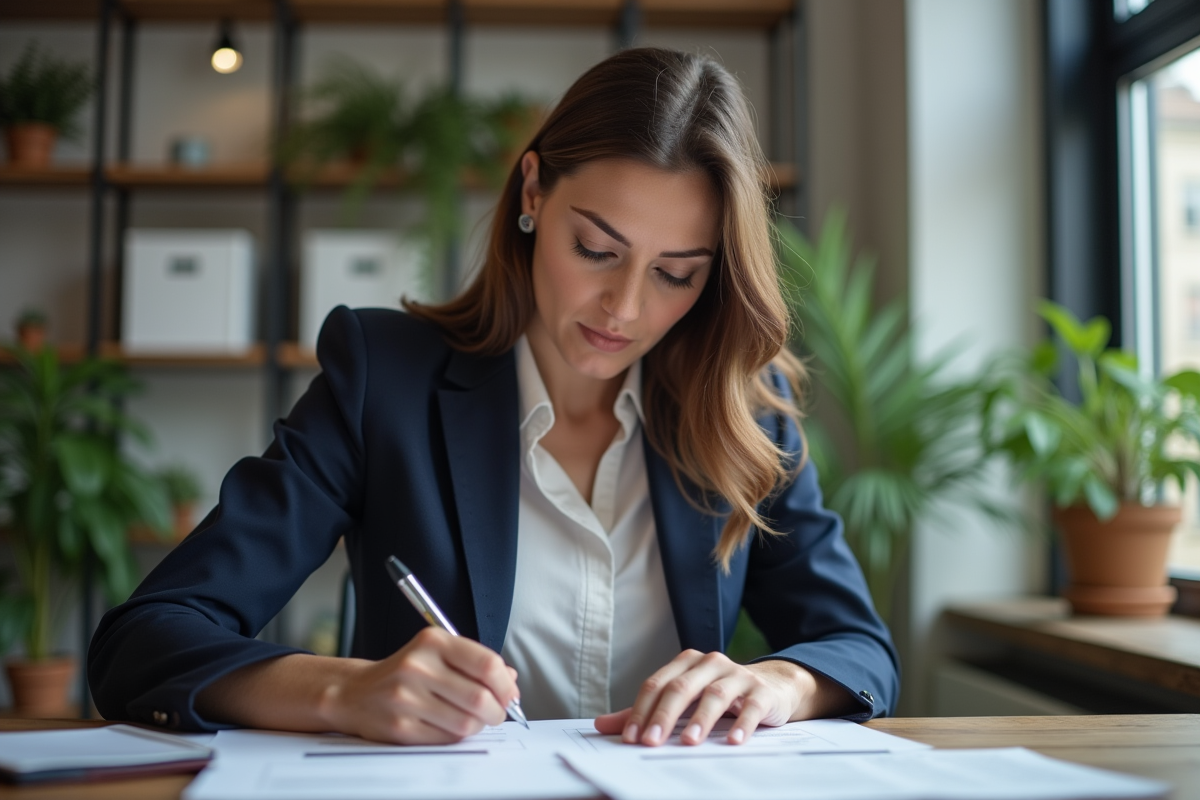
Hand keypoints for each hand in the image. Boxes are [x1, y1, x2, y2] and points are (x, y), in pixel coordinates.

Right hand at [320, 627, 519, 744]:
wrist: (356, 692)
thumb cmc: (404, 672)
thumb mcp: (437, 653)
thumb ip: (475, 662)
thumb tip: (510, 680)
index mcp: (433, 641)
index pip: (487, 664)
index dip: (506, 685)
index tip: (510, 694)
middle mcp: (418, 666)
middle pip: (480, 697)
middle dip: (497, 711)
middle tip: (497, 713)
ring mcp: (407, 698)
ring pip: (466, 722)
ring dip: (478, 726)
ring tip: (472, 719)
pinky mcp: (400, 727)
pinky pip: (446, 738)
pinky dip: (456, 736)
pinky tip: (449, 725)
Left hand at [594, 650, 827, 745]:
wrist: (772, 687)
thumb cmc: (720, 694)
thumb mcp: (683, 701)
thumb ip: (646, 712)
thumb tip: (602, 725)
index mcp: (686, 662)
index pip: (657, 684)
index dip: (641, 710)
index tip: (631, 738)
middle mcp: (710, 663)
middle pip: (681, 687)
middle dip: (664, 716)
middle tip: (652, 741)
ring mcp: (737, 675)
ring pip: (715, 694)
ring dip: (701, 719)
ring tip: (690, 741)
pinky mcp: (761, 691)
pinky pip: (751, 707)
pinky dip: (742, 724)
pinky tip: (733, 741)